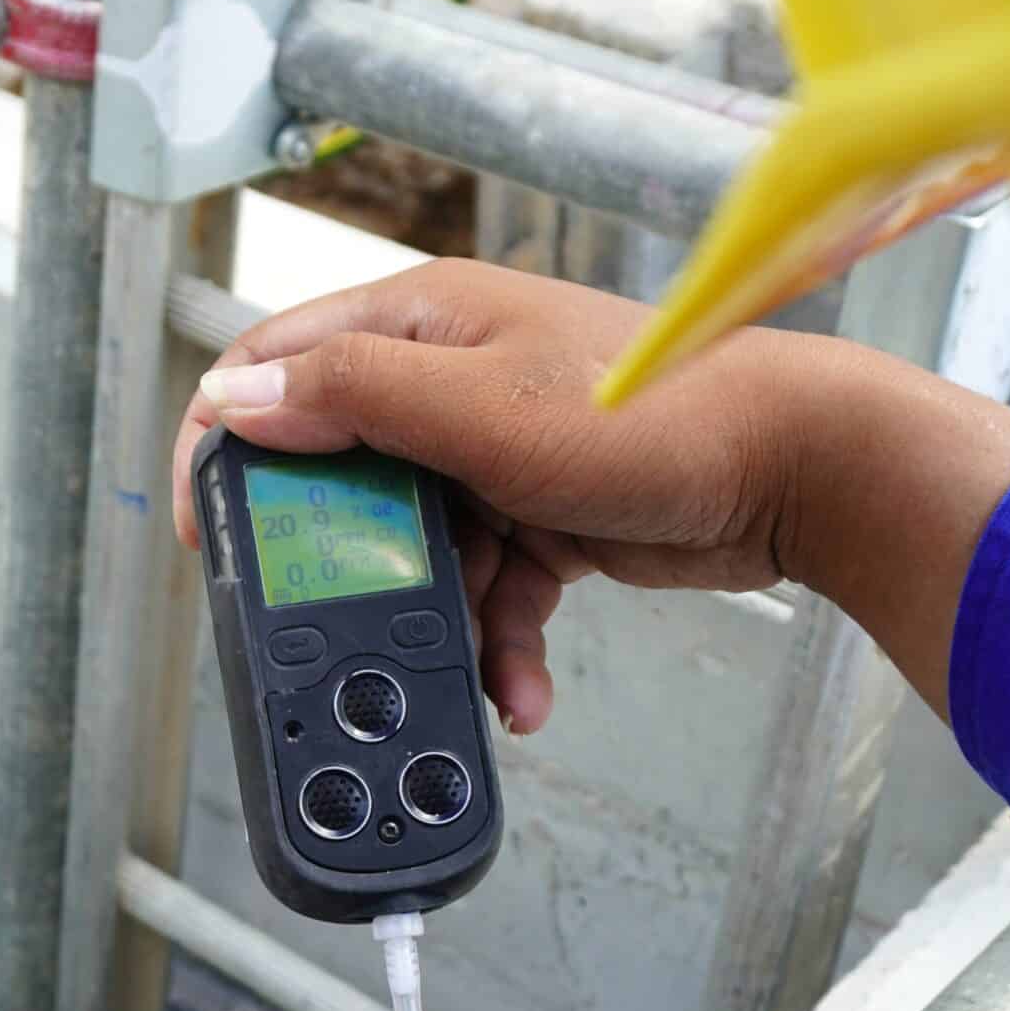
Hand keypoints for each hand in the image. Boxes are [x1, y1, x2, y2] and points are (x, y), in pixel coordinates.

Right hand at [170, 259, 1009, 725]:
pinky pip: (488, 586)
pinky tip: (521, 688)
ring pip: (417, 549)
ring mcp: (497, 449)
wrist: (799, 469)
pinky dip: (499, 639)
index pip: (281, 365)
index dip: (230, 443)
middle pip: (344, 474)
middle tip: (334, 623)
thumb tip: (236, 397)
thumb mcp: (480, 411)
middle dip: (344, 562)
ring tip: (473, 671)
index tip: (210, 529)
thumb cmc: (655, 415)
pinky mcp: (542, 512)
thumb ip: (353, 400)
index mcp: (423, 322)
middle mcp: (450, 377)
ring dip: (437, 621)